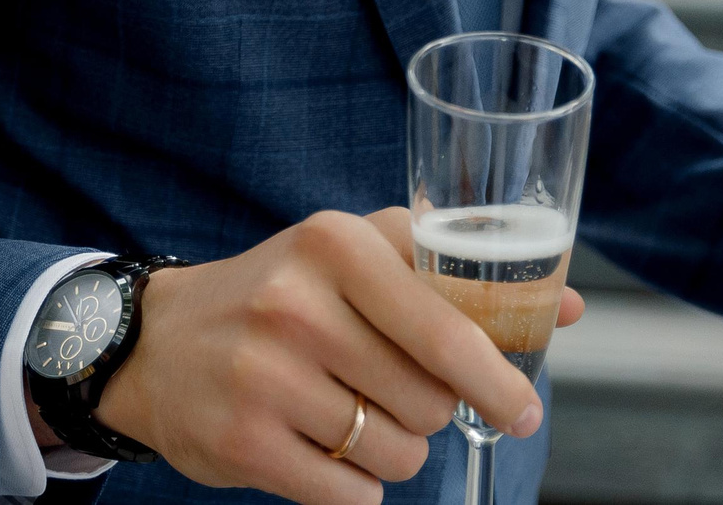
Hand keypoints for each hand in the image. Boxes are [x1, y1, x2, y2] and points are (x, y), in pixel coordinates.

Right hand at [93, 208, 580, 504]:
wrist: (158, 343)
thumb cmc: (282, 292)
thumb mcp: (355, 252)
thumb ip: (455, 268)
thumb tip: (565, 307)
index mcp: (337, 244)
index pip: (450, 328)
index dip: (499, 378)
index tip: (522, 406)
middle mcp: (298, 303)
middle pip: (431, 401)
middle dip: (430, 411)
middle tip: (393, 394)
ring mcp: (266, 376)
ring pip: (398, 454)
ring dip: (394, 451)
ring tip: (351, 417)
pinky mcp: (243, 443)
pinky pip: (351, 497)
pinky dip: (356, 489)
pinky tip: (323, 450)